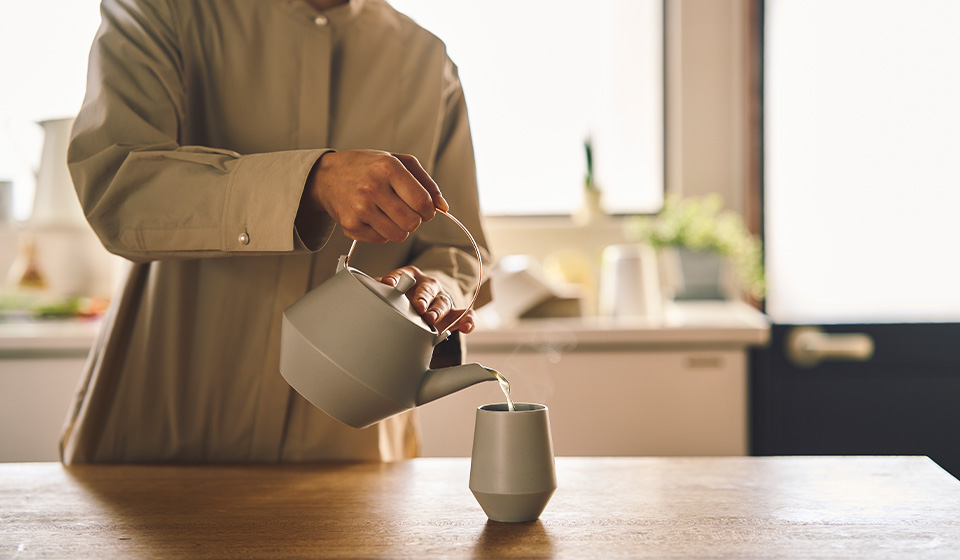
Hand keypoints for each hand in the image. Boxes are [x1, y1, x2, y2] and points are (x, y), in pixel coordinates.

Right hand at [301, 149, 448, 243]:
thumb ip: (425, 182)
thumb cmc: (366, 167)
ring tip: (389, 213)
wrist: (326, 176)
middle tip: (406, 210)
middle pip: (412, 222)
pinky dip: (382, 232)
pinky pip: (381, 239)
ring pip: (399, 235)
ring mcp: (360, 208)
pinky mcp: (351, 225)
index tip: (424, 209)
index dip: (429, 210)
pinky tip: (373, 217)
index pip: (422, 202)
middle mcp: (372, 188)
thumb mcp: (397, 162)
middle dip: (414, 220)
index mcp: (387, 168)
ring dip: (400, 228)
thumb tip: (443, 207)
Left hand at [380, 266, 476, 333]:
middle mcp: (428, 286)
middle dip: (422, 297)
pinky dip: (467, 320)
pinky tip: (466, 328)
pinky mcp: (453, 313)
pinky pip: (465, 314)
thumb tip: (360, 287)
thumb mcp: (390, 290)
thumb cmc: (403, 297)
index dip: (396, 278)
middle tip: (417, 306)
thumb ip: (377, 290)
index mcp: (411, 276)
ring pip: (443, 302)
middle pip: (427, 289)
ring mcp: (442, 299)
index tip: (388, 283)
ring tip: (431, 319)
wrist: (423, 303)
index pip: (403, 274)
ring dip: (437, 310)